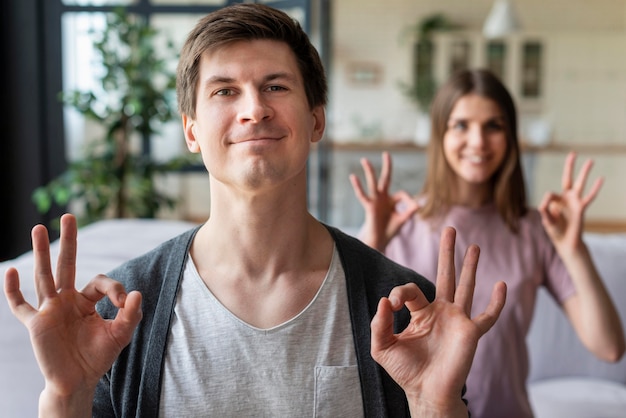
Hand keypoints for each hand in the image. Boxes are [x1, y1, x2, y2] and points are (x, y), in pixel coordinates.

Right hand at [3, 214, 141, 404]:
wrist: (78, 381)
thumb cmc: (98, 357)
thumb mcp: (121, 334)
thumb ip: (131, 314)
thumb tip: (135, 293)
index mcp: (86, 301)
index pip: (99, 282)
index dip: (114, 288)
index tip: (124, 303)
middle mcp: (67, 301)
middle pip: (66, 264)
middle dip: (68, 241)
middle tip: (69, 216)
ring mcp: (50, 310)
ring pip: (43, 276)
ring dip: (40, 252)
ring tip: (38, 227)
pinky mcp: (36, 324)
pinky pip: (20, 305)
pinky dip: (13, 290)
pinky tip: (9, 270)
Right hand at [349, 151, 419, 250]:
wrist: (380, 241)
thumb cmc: (390, 231)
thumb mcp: (403, 219)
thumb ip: (410, 211)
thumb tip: (419, 203)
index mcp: (391, 201)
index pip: (402, 194)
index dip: (409, 200)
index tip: (413, 207)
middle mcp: (383, 198)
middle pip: (385, 178)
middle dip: (387, 167)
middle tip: (386, 153)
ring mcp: (375, 201)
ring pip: (373, 183)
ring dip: (369, 171)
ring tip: (365, 160)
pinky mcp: (369, 206)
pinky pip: (362, 195)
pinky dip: (357, 186)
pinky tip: (353, 177)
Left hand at [370, 227, 505, 415]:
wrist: (425, 393)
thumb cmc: (405, 371)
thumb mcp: (382, 346)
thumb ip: (379, 323)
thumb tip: (384, 300)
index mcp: (420, 313)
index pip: (410, 290)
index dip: (399, 292)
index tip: (391, 304)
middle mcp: (440, 312)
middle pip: (445, 275)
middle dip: (447, 252)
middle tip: (449, 229)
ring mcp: (457, 321)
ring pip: (466, 287)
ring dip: (470, 266)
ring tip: (474, 245)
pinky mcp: (470, 333)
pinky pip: (487, 316)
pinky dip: (496, 302)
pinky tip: (501, 285)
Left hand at [538, 152, 602, 252]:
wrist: (565, 242)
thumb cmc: (555, 230)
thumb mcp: (546, 220)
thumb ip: (544, 208)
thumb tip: (548, 195)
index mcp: (555, 200)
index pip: (550, 194)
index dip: (548, 203)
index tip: (549, 214)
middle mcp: (566, 198)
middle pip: (568, 178)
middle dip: (570, 166)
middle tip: (573, 153)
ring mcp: (575, 201)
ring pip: (580, 183)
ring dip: (584, 172)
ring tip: (591, 160)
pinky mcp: (582, 208)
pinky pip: (590, 196)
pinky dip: (595, 188)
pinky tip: (601, 178)